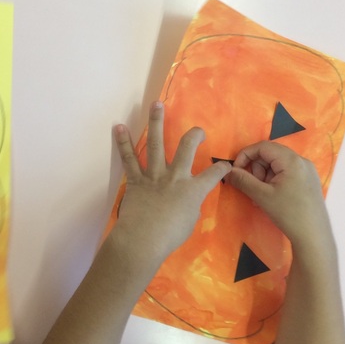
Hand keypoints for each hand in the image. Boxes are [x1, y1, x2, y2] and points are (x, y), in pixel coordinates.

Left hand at [111, 101, 231, 264]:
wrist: (143, 239)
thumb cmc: (170, 236)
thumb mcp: (190, 222)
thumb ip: (190, 206)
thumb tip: (187, 200)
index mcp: (193, 190)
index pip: (214, 174)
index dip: (222, 169)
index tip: (226, 166)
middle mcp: (175, 176)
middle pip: (187, 147)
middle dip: (194, 135)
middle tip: (198, 130)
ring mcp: (154, 175)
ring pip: (156, 143)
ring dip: (156, 122)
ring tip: (156, 104)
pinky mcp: (136, 180)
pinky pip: (128, 158)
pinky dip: (123, 142)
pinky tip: (119, 127)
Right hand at [225, 141, 329, 247]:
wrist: (313, 236)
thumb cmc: (288, 213)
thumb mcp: (261, 196)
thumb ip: (243, 180)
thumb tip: (227, 171)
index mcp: (291, 160)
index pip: (263, 146)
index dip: (245, 155)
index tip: (236, 171)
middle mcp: (301, 161)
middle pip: (270, 154)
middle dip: (256, 168)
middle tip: (252, 187)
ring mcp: (307, 171)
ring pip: (277, 165)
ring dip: (264, 177)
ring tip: (261, 197)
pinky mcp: (309, 181)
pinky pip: (286, 173)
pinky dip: (274, 181)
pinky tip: (271, 197)